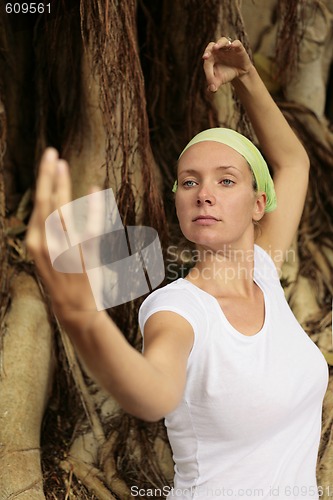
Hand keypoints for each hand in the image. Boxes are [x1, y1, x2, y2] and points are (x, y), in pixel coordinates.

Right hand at [26, 148, 99, 326]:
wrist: (75, 310)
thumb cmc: (63, 281)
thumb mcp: (49, 256)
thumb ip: (51, 232)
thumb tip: (58, 207)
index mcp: (35, 243)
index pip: (38, 205)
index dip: (43, 182)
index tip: (49, 164)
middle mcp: (45, 244)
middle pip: (45, 201)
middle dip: (47, 174)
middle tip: (51, 153)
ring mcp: (64, 249)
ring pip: (61, 209)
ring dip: (62, 183)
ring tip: (62, 163)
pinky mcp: (83, 256)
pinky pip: (89, 226)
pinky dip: (93, 207)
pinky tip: (95, 189)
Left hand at [202, 37, 252, 91]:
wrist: (239, 73)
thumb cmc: (226, 74)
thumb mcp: (219, 81)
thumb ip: (213, 84)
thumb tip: (211, 90)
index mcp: (211, 56)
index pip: (207, 59)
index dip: (207, 67)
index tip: (209, 76)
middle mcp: (218, 50)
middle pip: (211, 45)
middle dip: (208, 50)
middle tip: (206, 57)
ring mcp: (228, 48)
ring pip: (223, 41)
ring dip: (219, 43)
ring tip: (216, 47)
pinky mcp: (239, 48)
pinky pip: (236, 43)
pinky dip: (234, 43)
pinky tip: (232, 46)